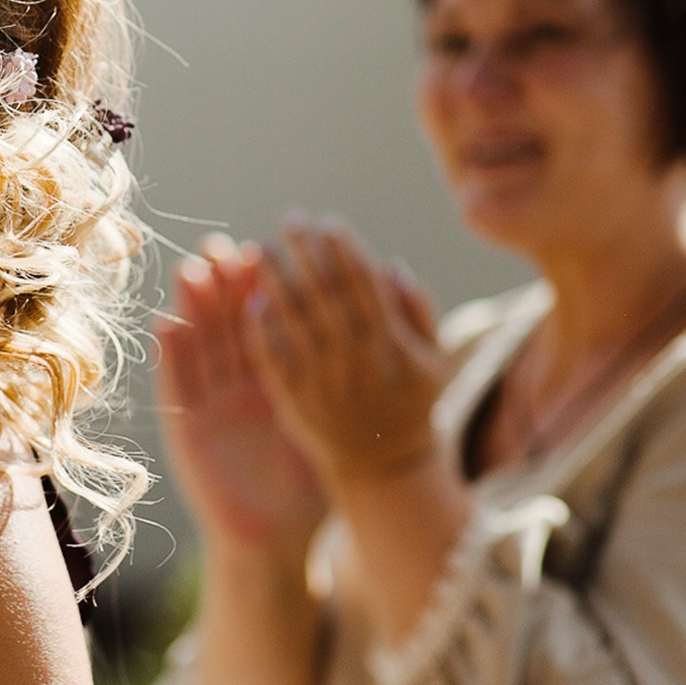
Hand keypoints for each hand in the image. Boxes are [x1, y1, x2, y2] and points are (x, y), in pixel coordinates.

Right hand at [155, 234, 325, 557]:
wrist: (272, 542)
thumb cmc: (306, 488)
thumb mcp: (324, 425)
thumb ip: (336, 380)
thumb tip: (364, 333)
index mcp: (274, 380)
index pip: (267, 323)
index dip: (262, 288)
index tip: (263, 250)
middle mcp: (238, 385)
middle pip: (227, 326)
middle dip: (222, 285)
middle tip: (219, 246)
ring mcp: (209, 404)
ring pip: (200, 347)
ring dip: (192, 309)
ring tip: (191, 271)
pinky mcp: (185, 428)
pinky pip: (178, 388)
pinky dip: (171, 356)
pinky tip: (167, 324)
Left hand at [242, 217, 446, 488]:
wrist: (382, 465)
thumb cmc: (410, 402)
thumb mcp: (432, 359)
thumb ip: (418, 310)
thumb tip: (391, 264)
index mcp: (390, 344)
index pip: (363, 285)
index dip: (345, 250)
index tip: (329, 221)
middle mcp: (354, 359)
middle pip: (325, 294)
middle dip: (307, 252)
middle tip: (291, 219)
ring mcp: (321, 379)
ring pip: (294, 320)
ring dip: (277, 280)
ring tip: (263, 248)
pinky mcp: (294, 399)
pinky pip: (272, 357)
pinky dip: (263, 327)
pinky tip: (252, 299)